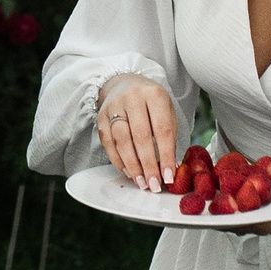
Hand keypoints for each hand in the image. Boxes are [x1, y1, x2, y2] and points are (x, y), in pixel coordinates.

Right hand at [97, 76, 179, 191]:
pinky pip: (108, 143)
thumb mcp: (166, 111)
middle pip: (141, 137)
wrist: (124, 84)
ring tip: (141, 182)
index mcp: (155, 94)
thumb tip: (170, 168)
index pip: (162, 129)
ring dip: (132, 166)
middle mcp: (133, 98)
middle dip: (148, 165)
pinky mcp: (101, 116)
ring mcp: (114, 106)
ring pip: (122, 141)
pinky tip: (128, 171)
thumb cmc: (150, 103)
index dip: (166, 155)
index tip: (169, 176)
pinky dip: (118, 160)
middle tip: (154, 185)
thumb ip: (169, 137)